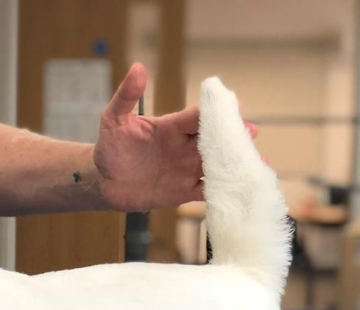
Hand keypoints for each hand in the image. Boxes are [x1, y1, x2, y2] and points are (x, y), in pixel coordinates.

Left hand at [92, 63, 257, 211]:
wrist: (103, 181)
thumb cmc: (110, 146)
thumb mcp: (113, 119)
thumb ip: (126, 96)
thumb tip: (137, 68)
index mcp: (171, 126)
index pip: (197, 117)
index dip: (215, 112)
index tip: (235, 105)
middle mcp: (183, 146)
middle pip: (214, 139)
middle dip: (233, 136)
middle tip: (251, 132)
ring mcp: (184, 169)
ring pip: (216, 164)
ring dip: (234, 163)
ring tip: (256, 162)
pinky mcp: (181, 192)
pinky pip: (205, 191)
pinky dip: (221, 190)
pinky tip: (239, 188)